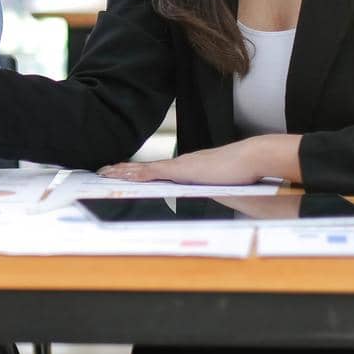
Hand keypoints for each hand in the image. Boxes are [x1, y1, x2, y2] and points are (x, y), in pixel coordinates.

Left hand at [97, 135, 302, 185]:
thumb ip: (214, 188)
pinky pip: (153, 172)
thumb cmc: (241, 172)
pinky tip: (123, 175)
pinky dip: (137, 174)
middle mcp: (180, 164)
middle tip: (103, 171)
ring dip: (124, 171)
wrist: (251, 158)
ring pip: (144, 169)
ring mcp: (180, 166)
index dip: (139, 171)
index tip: (123, 173)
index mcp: (188, 167)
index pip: (157, 170)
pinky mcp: (182, 170)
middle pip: (146, 167)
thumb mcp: (222, 184)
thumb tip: (214, 195)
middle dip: (124, 170)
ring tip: (105, 172)